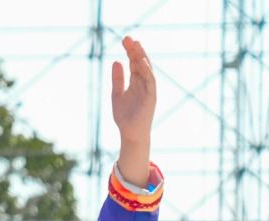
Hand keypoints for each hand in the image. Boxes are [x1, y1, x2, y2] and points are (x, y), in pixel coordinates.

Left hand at [111, 36, 155, 184]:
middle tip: (128, 38)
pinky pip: (150, 80)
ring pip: (146, 69)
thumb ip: (118, 79)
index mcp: (136, 82)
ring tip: (135, 45)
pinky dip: (146, 70)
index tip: (124, 40)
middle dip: (134, 50)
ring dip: (141, 57)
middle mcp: (144, 83)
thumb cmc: (125, 116)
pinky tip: (141, 61)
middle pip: (140, 63)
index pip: (133, 63)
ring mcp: (148, 89)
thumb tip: (116, 61)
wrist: (130, 134)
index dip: (130, 51)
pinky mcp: (151, 96)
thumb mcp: (117, 94)